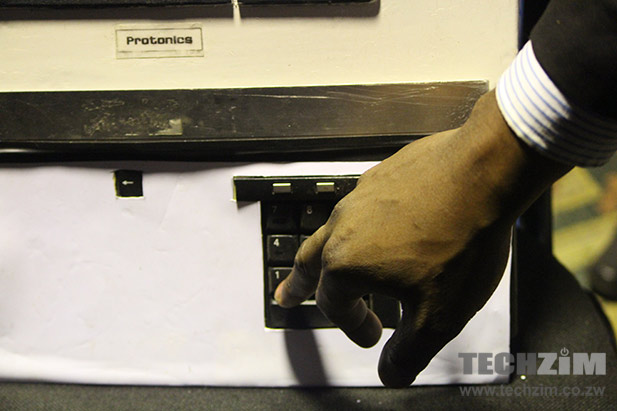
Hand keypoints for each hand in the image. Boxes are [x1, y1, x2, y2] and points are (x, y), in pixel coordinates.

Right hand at [274, 90, 570, 386]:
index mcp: (346, 263)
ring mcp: (361, 195)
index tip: (374, 337)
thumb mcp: (438, 316)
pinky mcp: (383, 174)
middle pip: (309, 260)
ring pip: (333, 230)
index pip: (335, 305)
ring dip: (328, 254)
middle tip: (286, 297)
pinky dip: (360, 226)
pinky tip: (380, 226)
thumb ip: (409, 352)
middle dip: (298, 284)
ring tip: (330, 262)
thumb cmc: (460, 245)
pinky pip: (361, 206)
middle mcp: (343, 226)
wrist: (485, 172)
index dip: (354, 326)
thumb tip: (390, 377)